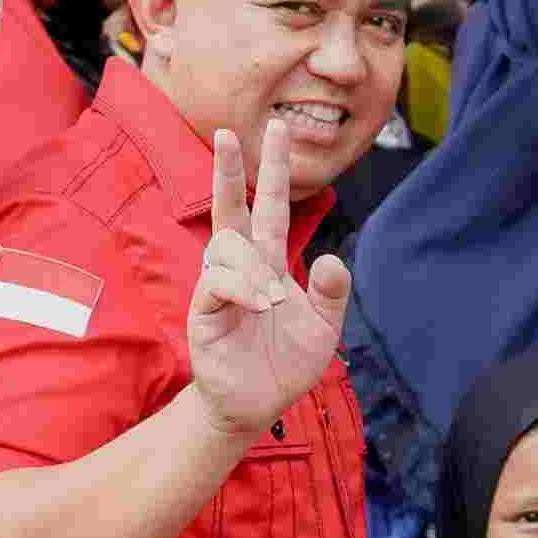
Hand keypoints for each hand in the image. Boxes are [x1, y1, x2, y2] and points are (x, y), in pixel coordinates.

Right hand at [187, 119, 352, 439]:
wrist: (256, 408)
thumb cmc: (284, 363)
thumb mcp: (323, 328)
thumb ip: (332, 293)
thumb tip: (332, 258)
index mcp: (269, 265)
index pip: (270, 209)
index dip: (272, 172)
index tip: (274, 129)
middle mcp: (242, 270)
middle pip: (232, 210)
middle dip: (230, 172)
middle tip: (227, 131)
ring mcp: (219, 290)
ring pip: (225, 247)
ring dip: (252, 264)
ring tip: (272, 300)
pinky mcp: (205, 316)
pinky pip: (217, 285)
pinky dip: (240, 287)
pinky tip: (259, 302)